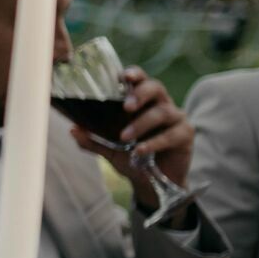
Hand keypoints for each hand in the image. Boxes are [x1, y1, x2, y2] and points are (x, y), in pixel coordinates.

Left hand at [68, 66, 192, 213]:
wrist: (151, 183)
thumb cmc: (132, 157)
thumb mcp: (109, 150)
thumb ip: (92, 140)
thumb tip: (73, 129)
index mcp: (142, 102)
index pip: (140, 80)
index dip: (133, 74)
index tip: (123, 76)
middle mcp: (161, 104)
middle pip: (155, 87)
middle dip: (140, 94)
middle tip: (126, 107)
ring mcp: (176, 118)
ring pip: (162, 112)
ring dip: (141, 124)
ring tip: (125, 137)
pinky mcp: (186, 134)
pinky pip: (171, 134)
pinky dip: (154, 143)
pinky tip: (140, 151)